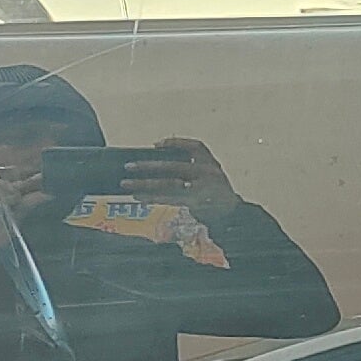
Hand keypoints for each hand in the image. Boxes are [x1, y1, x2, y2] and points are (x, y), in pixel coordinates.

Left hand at [120, 137, 241, 220]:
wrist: (234, 216)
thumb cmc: (216, 194)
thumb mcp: (210, 176)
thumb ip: (191, 169)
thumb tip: (157, 164)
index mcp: (211, 163)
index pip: (195, 147)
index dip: (175, 143)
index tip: (156, 145)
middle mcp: (208, 174)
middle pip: (174, 167)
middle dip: (150, 166)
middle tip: (130, 166)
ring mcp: (202, 189)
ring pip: (168, 185)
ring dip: (145, 184)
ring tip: (127, 184)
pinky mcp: (196, 204)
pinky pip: (170, 200)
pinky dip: (153, 198)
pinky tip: (140, 197)